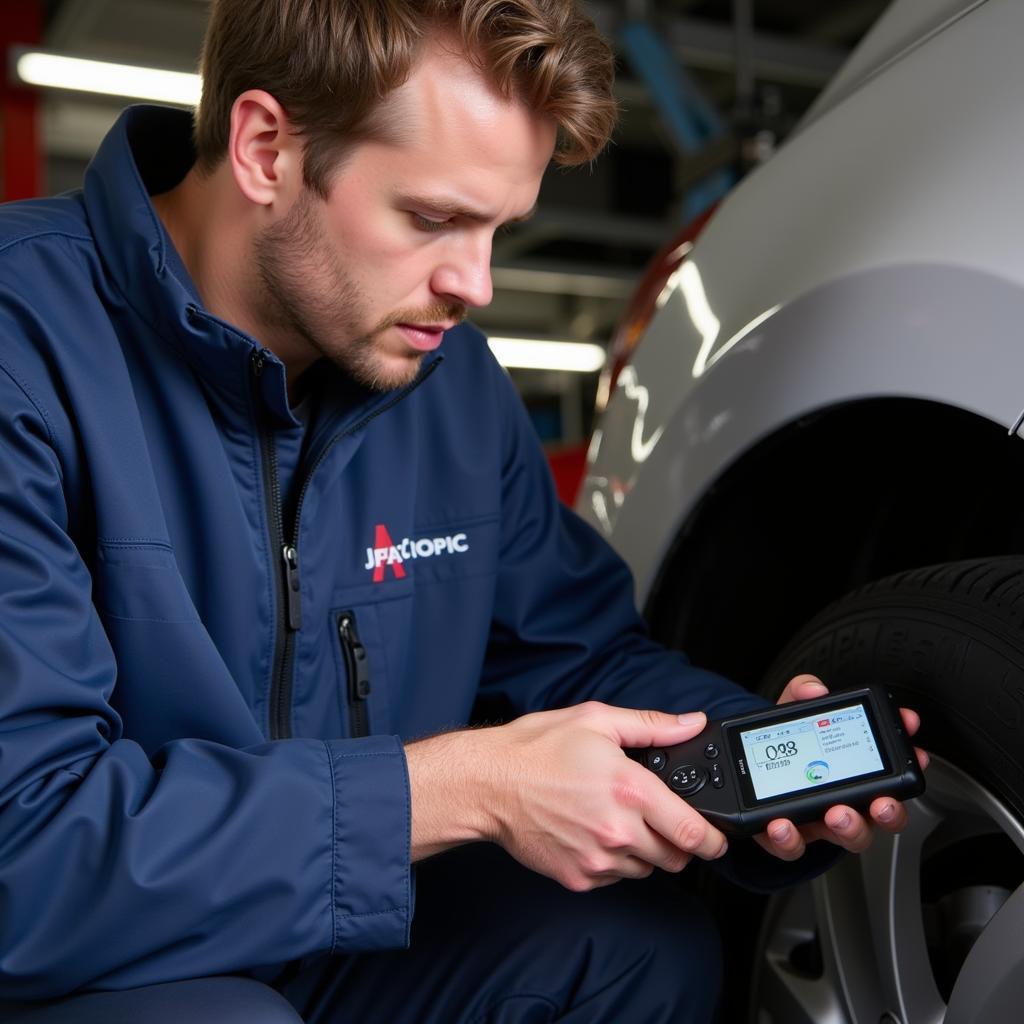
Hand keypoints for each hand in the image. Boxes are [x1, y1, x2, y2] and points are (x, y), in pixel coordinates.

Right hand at [405, 702, 729, 891]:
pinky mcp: (579, 877)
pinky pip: (614, 878)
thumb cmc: (536, 748)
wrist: (487, 784)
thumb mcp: (597, 720)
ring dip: (644, 851)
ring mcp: (598, 859)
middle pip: (676, 858)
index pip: (694, 833)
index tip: (717, 837)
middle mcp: (619, 831)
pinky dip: (613, 861)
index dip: (715, 839)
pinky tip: (593, 831)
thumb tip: (691, 724)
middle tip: (659, 817)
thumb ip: (652, 726)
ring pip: (646, 870)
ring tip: (618, 819)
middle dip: (677, 841)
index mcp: (631, 790)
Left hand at [754, 675, 929, 860]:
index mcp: (852, 768)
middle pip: (881, 812)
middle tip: (882, 802)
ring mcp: (819, 821)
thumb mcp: (790, 712)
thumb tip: (815, 690)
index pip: (891, 768)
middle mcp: (845, 799)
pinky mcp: (788, 836)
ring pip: (848, 835)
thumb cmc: (781, 746)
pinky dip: (790, 839)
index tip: (915, 754)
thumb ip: (801, 693)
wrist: (747, 774)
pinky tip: (782, 825)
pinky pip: (794, 846)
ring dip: (848, 827)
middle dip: (890, 810)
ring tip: (836, 814)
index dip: (909, 761)